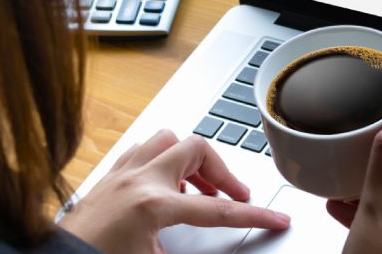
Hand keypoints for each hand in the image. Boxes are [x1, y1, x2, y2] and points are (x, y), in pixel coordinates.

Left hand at [59, 130, 289, 253]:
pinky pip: (142, 150)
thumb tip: (214, 251)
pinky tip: (164, 184)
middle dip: (223, 172)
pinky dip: (162, 160)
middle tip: (235, 196)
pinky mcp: (106, 178)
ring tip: (199, 187)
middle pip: (198, 149)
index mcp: (153, 206)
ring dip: (190, 159)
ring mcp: (120, 175)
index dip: (253, 215)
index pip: (217, 210)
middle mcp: (138, 181)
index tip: (276, 218)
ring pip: (168, 140)